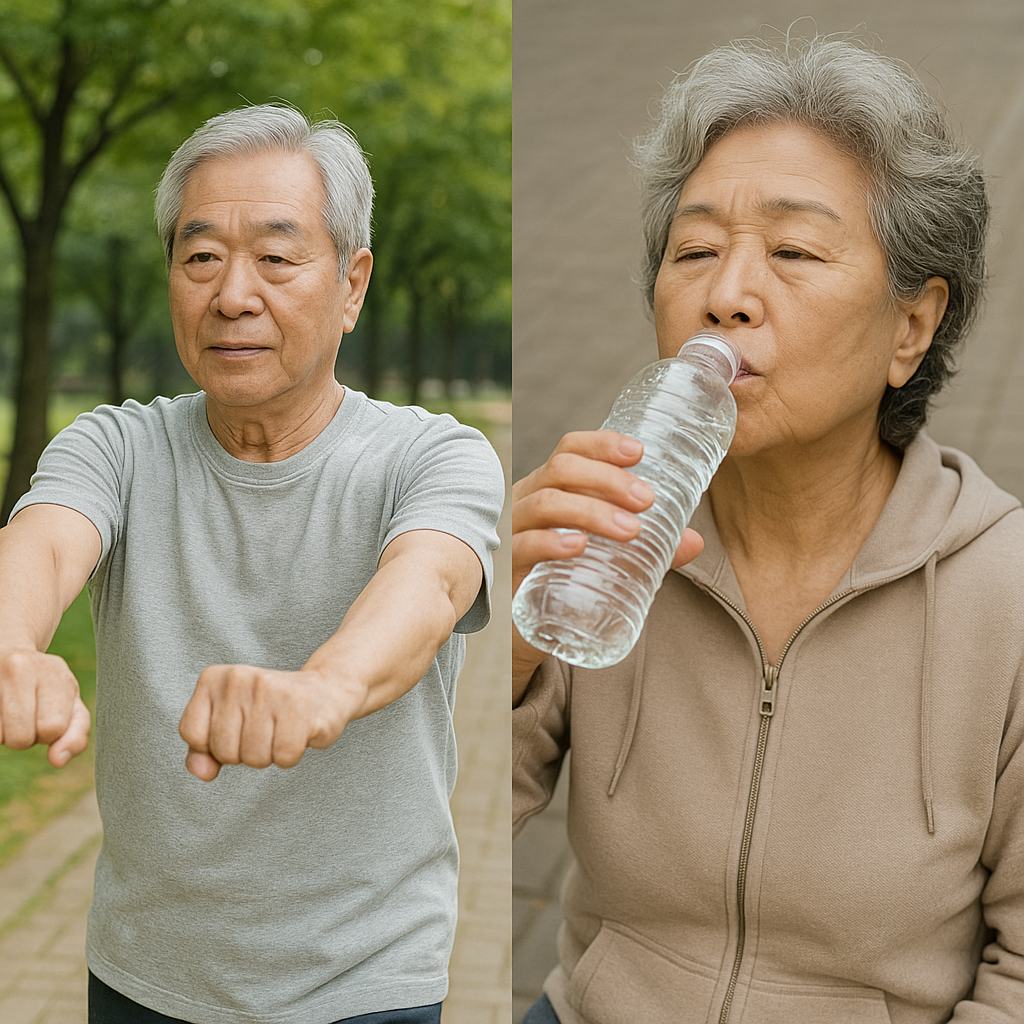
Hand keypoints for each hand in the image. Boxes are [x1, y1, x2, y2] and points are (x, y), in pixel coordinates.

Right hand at [0, 648, 90, 766]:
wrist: (7, 652)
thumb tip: (58, 760)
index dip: (48, 733)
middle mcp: (20, 666)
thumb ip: (75, 733)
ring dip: (3, 735)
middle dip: (24, 737)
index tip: (44, 715)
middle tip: (23, 716)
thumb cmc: (46, 686)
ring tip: (7, 711)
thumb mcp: (70, 703)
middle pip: (21, 738)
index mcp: (53, 671)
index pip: (52, 728)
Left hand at [179, 664, 354, 781]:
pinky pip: (284, 758)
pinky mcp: (300, 708)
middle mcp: (240, 678)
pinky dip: (292, 755)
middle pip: (225, 752)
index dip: (214, 745)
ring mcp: (271, 691)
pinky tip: (299, 732)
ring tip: (282, 730)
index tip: (237, 727)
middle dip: (245, 753)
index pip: (193, 735)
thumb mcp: (229, 722)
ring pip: (254, 758)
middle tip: (265, 729)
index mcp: (215, 678)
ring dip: (270, 755)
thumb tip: (201, 773)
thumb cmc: (270, 710)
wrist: (325, 690)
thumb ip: (203, 749)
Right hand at [511, 430, 702, 697]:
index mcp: (551, 488)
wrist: (531, 631)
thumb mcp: (611, 556)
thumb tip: (694, 541)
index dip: (602, 444)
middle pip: (561, 470)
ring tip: (630, 529)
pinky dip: (552, 542)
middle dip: (607, 479)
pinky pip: (524, 546)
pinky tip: (579, 545)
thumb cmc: (569, 579)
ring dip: (590, 510)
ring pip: (545, 504)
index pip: (570, 451)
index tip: (639, 452)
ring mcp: (514, 534)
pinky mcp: (510, 571)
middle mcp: (527, 502)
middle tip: (646, 500)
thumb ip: (650, 548)